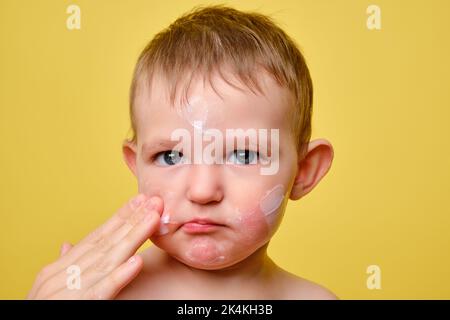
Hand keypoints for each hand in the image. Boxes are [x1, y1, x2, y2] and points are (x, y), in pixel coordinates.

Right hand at [27, 194, 162, 298]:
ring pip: (108, 259)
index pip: (96, 237)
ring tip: (153, 219)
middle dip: (132, 220)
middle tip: (154, 201)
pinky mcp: (80, 306)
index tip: (140, 201)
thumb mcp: (50, 287)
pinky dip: (120, 275)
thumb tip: (67, 244)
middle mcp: (64, 274)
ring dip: (133, 238)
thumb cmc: (45, 309)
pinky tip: (137, 262)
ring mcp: (70, 290)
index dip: (120, 218)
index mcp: (60, 268)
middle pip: (105, 242)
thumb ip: (63, 265)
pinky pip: (103, 290)